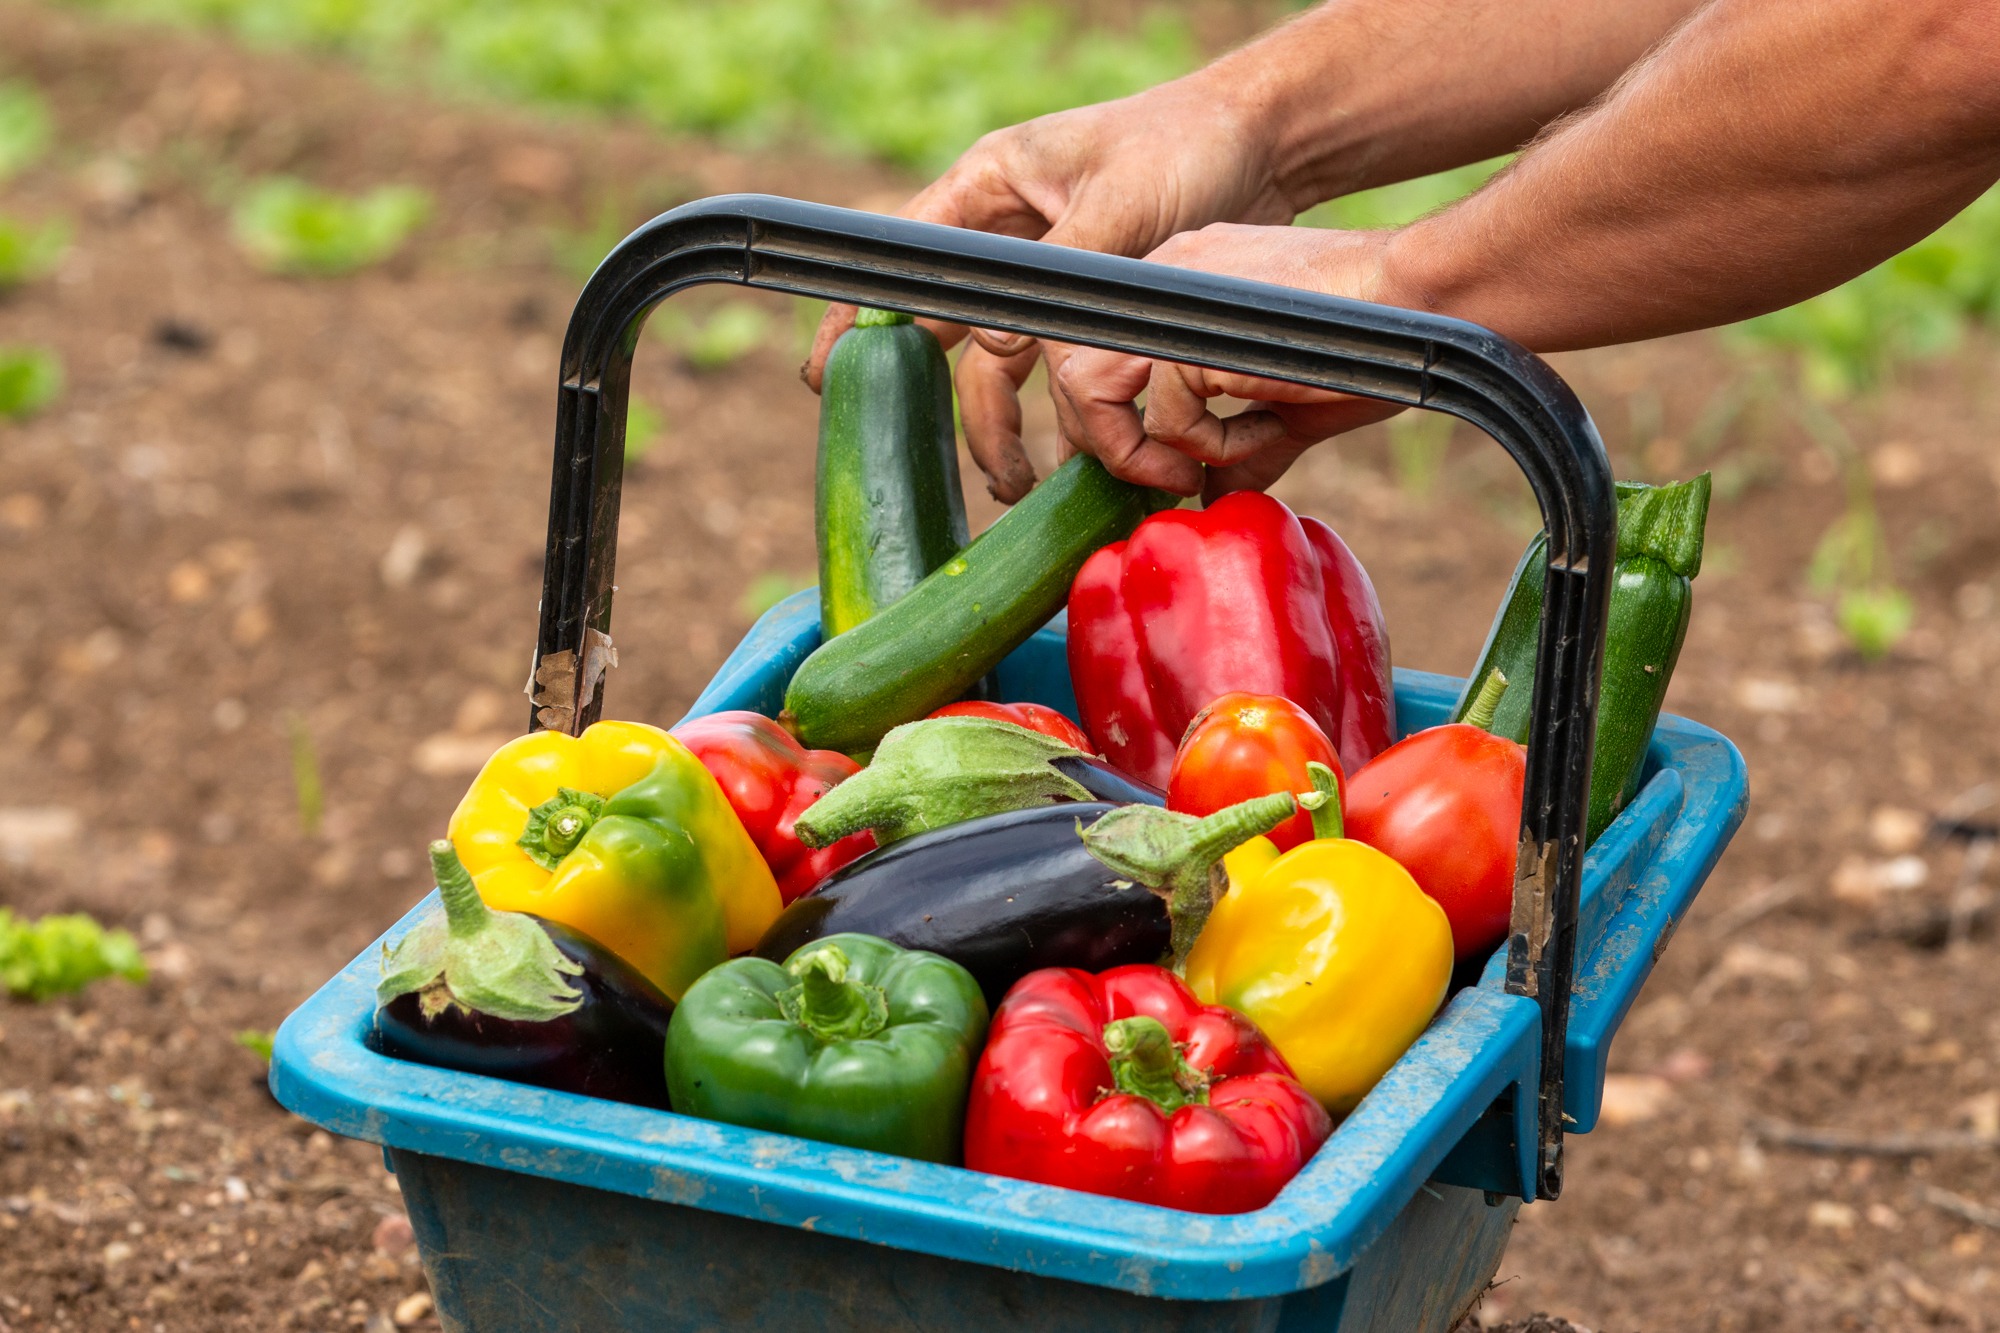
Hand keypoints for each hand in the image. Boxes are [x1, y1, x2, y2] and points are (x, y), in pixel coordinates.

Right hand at [802, 75, 1297, 500]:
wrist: (1266, 141)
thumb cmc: (1189, 144)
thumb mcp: (1118, 206)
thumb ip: (1057, 279)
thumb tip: (996, 351)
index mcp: (991, 187)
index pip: (907, 261)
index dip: (860, 321)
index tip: (828, 377)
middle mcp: (1009, 234)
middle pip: (949, 333)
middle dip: (953, 408)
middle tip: (968, 469)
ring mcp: (1049, 272)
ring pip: (1004, 365)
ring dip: (1009, 427)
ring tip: (1024, 484)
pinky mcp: (1093, 304)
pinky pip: (1060, 372)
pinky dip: (1066, 418)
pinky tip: (1079, 461)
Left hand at [1051, 224, 1408, 498]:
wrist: (1427, 300)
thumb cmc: (1376, 342)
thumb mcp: (1289, 402)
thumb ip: (1240, 444)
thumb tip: (1211, 496)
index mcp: (1177, 283)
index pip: (1097, 351)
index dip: (1105, 420)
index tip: (1155, 470)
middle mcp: (1161, 278)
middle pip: (1070, 367)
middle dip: (1104, 442)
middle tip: (1167, 479)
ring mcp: (1174, 299)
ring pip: (1087, 386)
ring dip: (1134, 450)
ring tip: (1194, 470)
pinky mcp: (1197, 336)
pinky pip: (1166, 417)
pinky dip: (1210, 446)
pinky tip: (1268, 428)